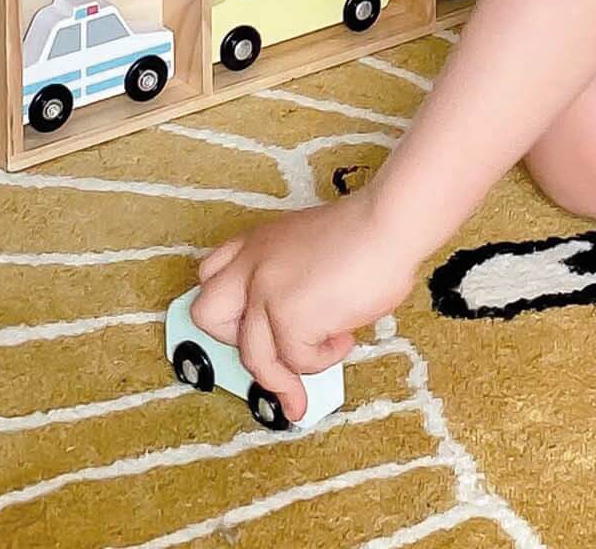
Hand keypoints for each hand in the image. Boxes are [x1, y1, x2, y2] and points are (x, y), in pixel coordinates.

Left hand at [189, 192, 418, 420]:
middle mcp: (252, 265)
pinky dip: (324, 359)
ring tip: (325, 353)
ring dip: (288, 370)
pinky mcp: (288, 319)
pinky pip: (298, 362)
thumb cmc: (367, 232)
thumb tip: (303, 322)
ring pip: (253, 356)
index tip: (254, 322)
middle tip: (273, 345)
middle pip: (207, 314)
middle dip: (236, 340)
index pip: (211, 274)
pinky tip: (345, 335)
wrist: (388, 224)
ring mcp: (265, 293)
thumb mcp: (310, 244)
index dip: (230, 304)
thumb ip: (291, 276)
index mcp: (258, 242)